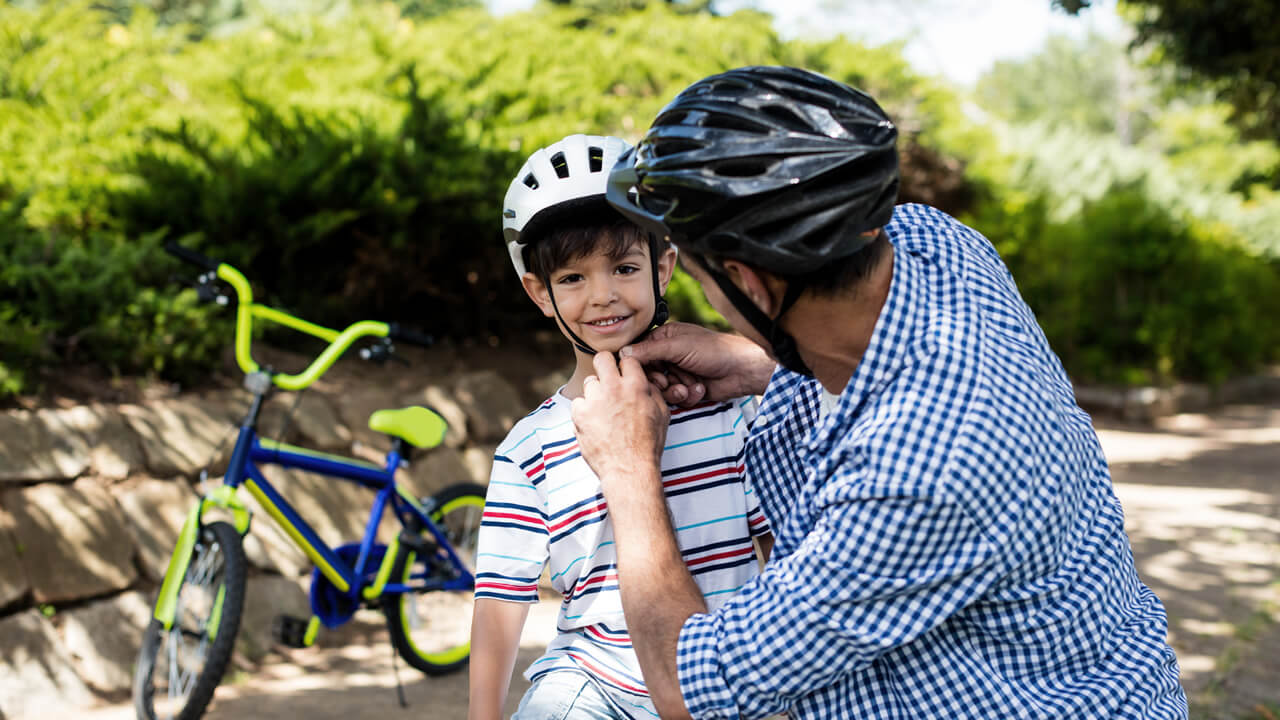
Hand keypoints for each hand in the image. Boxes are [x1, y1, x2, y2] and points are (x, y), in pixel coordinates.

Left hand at [570, 352, 669, 485]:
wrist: (629, 469)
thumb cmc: (648, 444)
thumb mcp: (662, 414)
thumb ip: (652, 392)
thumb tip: (644, 380)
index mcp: (636, 386)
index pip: (627, 359)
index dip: (626, 367)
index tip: (624, 375)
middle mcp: (613, 388)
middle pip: (602, 358)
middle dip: (604, 365)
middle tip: (607, 379)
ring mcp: (594, 400)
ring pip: (589, 382)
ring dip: (595, 392)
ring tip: (603, 410)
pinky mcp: (579, 413)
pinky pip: (578, 402)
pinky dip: (584, 410)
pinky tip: (594, 422)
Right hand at [621, 322, 774, 406]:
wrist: (741, 370)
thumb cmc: (714, 350)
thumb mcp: (678, 346)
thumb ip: (650, 350)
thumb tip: (623, 352)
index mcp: (665, 339)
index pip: (639, 353)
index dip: (640, 366)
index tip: (643, 373)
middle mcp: (669, 355)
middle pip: (647, 374)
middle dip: (658, 382)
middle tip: (666, 382)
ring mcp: (678, 373)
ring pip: (660, 389)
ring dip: (674, 391)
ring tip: (687, 388)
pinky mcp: (686, 389)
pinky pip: (675, 398)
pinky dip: (687, 396)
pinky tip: (699, 389)